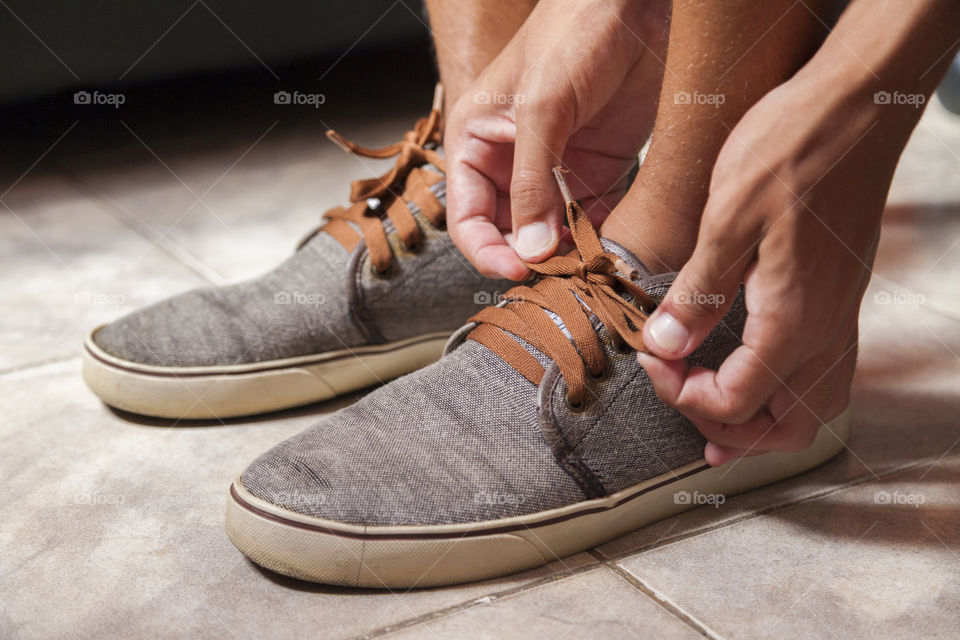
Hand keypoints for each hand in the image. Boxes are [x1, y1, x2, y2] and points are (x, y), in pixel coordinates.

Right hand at [444, 0, 666, 279]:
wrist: (635, 5)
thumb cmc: (572, 33)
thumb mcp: (542, 107)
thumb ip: (533, 181)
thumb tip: (530, 250)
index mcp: (477, 143)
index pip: (468, 218)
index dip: (487, 251)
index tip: (519, 271)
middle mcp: (511, 163)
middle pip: (508, 233)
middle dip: (529, 259)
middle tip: (560, 276)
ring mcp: (554, 170)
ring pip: (549, 234)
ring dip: (565, 257)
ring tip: (586, 270)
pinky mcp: (596, 171)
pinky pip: (590, 220)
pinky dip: (597, 241)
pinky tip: (609, 254)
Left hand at [636, 72, 910, 465]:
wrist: (854, 108)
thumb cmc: (791, 151)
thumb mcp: (726, 219)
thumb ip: (697, 291)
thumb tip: (664, 344)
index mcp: (792, 320)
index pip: (735, 402)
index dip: (682, 395)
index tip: (650, 358)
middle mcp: (825, 331)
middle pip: (784, 427)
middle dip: (727, 429)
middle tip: (680, 396)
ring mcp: (840, 317)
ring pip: (814, 408)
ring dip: (762, 421)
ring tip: (713, 410)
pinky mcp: (840, 298)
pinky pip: (825, 373)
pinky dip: (786, 392)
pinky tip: (754, 372)